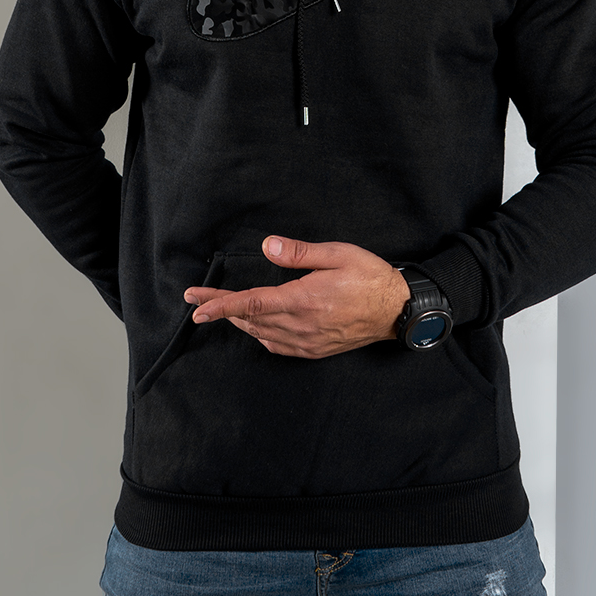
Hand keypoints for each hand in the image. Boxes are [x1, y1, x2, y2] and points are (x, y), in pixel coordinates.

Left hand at [183, 236, 410, 358]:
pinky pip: (277, 345)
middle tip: (197, 302)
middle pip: (249, 320)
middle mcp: (302, 325)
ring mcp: (308, 341)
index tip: (197, 305)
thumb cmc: (371, 277)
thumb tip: (267, 246)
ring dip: (238, 322)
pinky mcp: (315, 349)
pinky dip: (260, 335)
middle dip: (220, 310)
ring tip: (221, 310)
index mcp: (304, 300)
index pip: (252, 303)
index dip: (221, 305)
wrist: (398, 310)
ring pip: (261, 334)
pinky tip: (256, 326)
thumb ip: (300, 252)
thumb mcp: (339, 254)